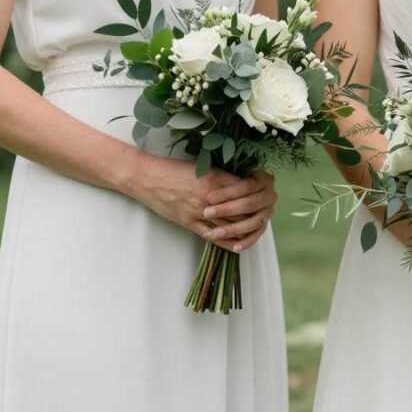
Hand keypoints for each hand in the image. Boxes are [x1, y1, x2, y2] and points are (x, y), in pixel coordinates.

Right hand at [127, 157, 276, 251]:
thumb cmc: (173, 169)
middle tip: (264, 216)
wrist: (147, 178)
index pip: (245, 190)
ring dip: (244, 230)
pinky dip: (226, 242)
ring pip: (229, 226)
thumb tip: (242, 183)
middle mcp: (211, 198)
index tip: (263, 196)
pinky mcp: (189, 223)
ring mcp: (200, 212)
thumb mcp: (202, 167)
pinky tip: (236, 244)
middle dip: (254, 214)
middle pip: (241, 211)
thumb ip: (222, 176)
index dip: (256, 195)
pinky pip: (212, 237)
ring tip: (254, 231)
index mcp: (216, 179)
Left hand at [202, 169, 277, 250]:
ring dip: (234, 229)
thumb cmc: (234, 176)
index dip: (228, 192)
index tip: (209, 197)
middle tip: (206, 213)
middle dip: (228, 210)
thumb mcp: (231, 172)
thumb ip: (226, 177)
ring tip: (215, 233)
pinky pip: (257, 234)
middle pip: (249, 204)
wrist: (246, 187)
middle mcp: (270, 195)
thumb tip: (210, 181)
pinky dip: (247, 241)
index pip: (246, 186)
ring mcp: (269, 210)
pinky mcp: (264, 223)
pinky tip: (235, 247)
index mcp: (264, 179)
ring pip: (254, 222)